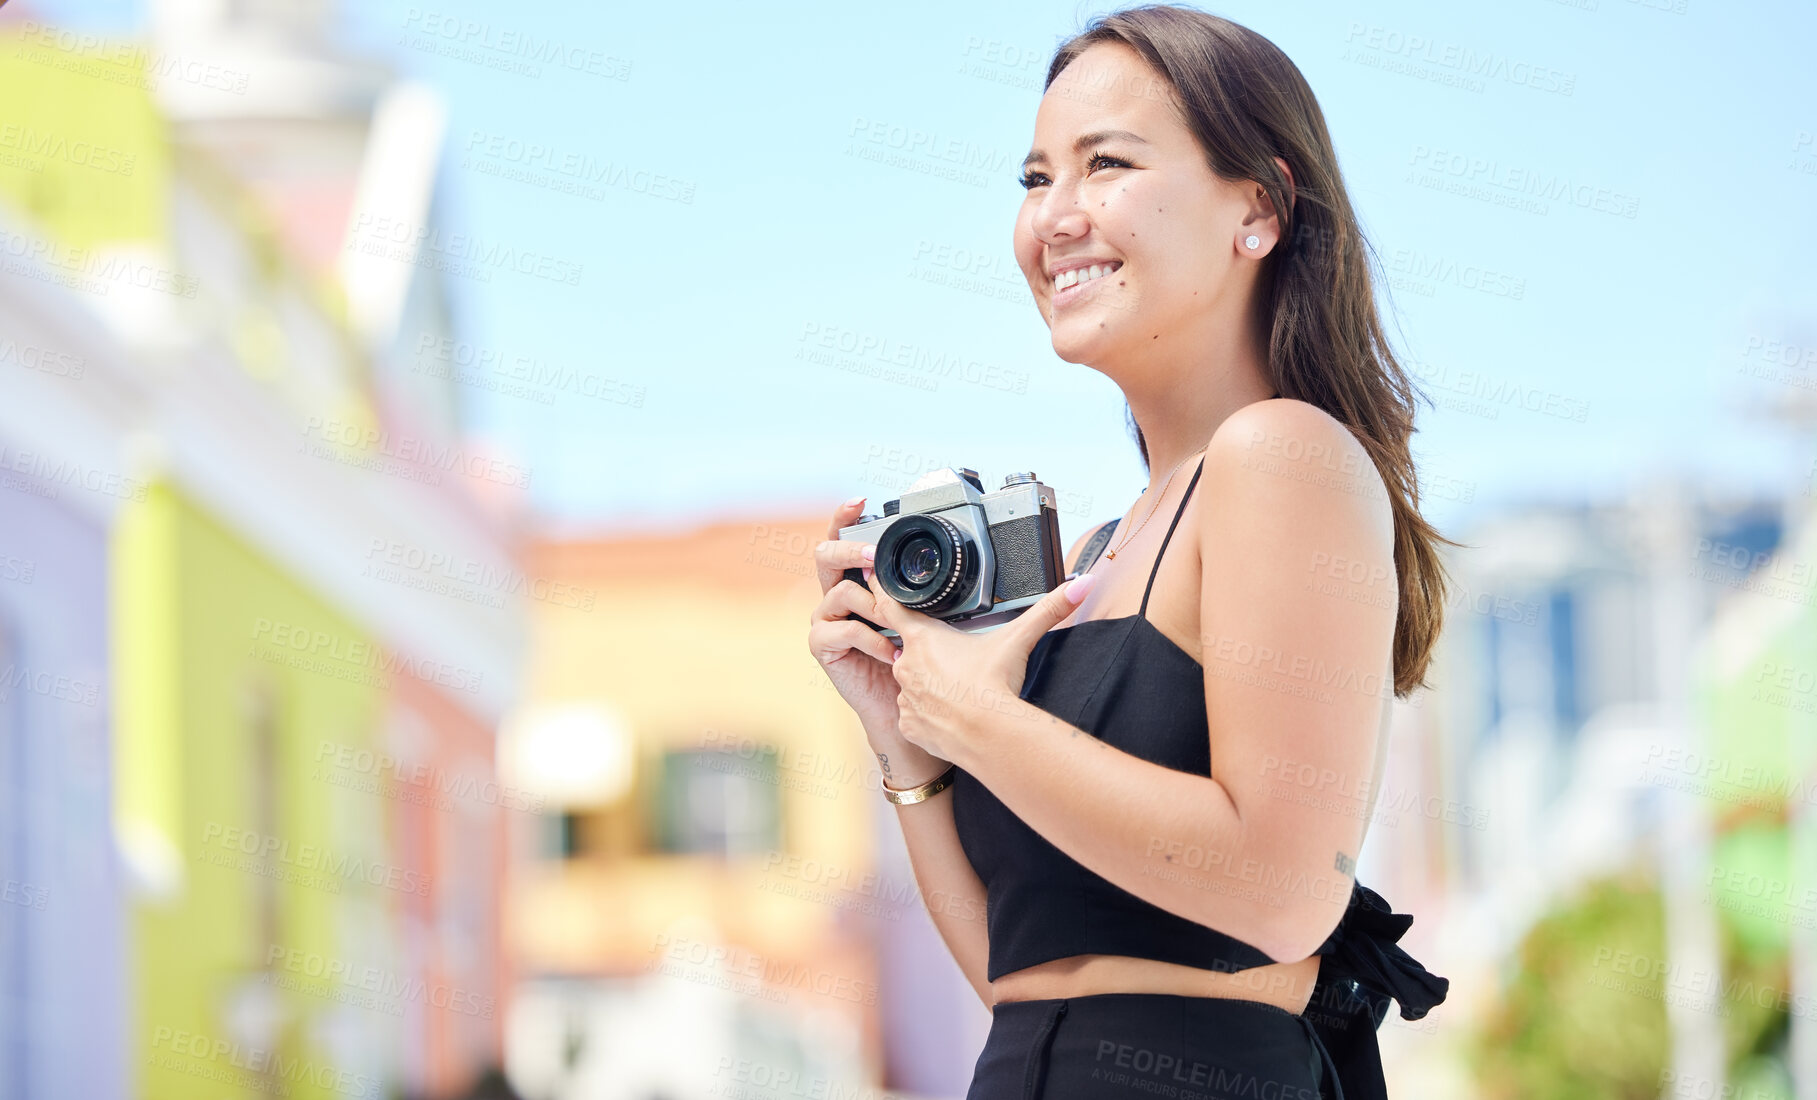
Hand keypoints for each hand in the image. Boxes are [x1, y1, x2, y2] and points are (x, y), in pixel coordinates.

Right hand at [807, 497, 902, 736]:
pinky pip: (846, 628)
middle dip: (851, 551)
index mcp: (855, 580)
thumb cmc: (909, 657)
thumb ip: (913, 591)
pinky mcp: (821, 644)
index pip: (842, 540)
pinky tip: (892, 652)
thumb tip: (938, 567)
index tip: (859, 502)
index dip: (844, 518)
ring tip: (898, 628)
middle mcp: (834, 594)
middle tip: (875, 558)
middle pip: (825, 555)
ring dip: (875, 607)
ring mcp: (824, 618)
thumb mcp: (916, 616)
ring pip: (842, 591)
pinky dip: (874, 639)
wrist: (899, 703)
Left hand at [864, 568, 1097, 766]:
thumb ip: (1049, 609)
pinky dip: (929, 713)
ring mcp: (904, 697)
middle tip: (954, 661)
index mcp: (923, 638)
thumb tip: (1081, 584)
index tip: (874, 576)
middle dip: (928, 652)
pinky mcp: (908, 725)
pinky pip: (914, 714)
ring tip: (957, 690)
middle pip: (907, 648)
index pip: (890, 604)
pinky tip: (949, 713)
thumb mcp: (1019, 640)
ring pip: (911, 683)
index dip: (883, 590)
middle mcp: (905, 665)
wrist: (988, 737)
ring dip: (928, 683)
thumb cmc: (995, 686)